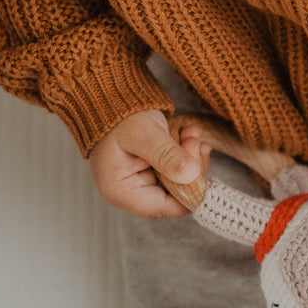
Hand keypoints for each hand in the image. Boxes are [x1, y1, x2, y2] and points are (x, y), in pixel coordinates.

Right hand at [88, 109, 210, 217]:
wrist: (111, 100)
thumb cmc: (119, 117)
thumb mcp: (143, 133)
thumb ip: (165, 154)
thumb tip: (191, 175)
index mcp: (122, 192)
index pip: (169, 207)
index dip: (190, 188)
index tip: (195, 158)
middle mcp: (132, 196)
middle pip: (178, 197)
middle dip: (192, 169)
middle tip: (194, 141)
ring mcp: (143, 187)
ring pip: (182, 185)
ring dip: (192, 159)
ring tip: (191, 135)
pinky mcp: (153, 177)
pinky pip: (179, 174)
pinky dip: (188, 156)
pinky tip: (189, 137)